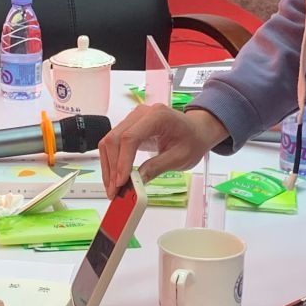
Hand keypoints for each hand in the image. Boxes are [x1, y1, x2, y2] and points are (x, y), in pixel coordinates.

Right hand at [97, 104, 227, 195]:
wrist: (196, 131)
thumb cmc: (192, 140)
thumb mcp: (180, 158)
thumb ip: (156, 168)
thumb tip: (135, 182)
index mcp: (157, 116)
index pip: (130, 137)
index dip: (122, 161)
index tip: (121, 182)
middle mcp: (141, 114)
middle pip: (115, 139)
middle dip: (112, 167)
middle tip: (114, 191)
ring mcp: (132, 119)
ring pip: (109, 142)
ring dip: (108, 167)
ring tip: (112, 188)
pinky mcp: (129, 127)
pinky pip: (113, 144)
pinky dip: (111, 162)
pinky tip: (114, 178)